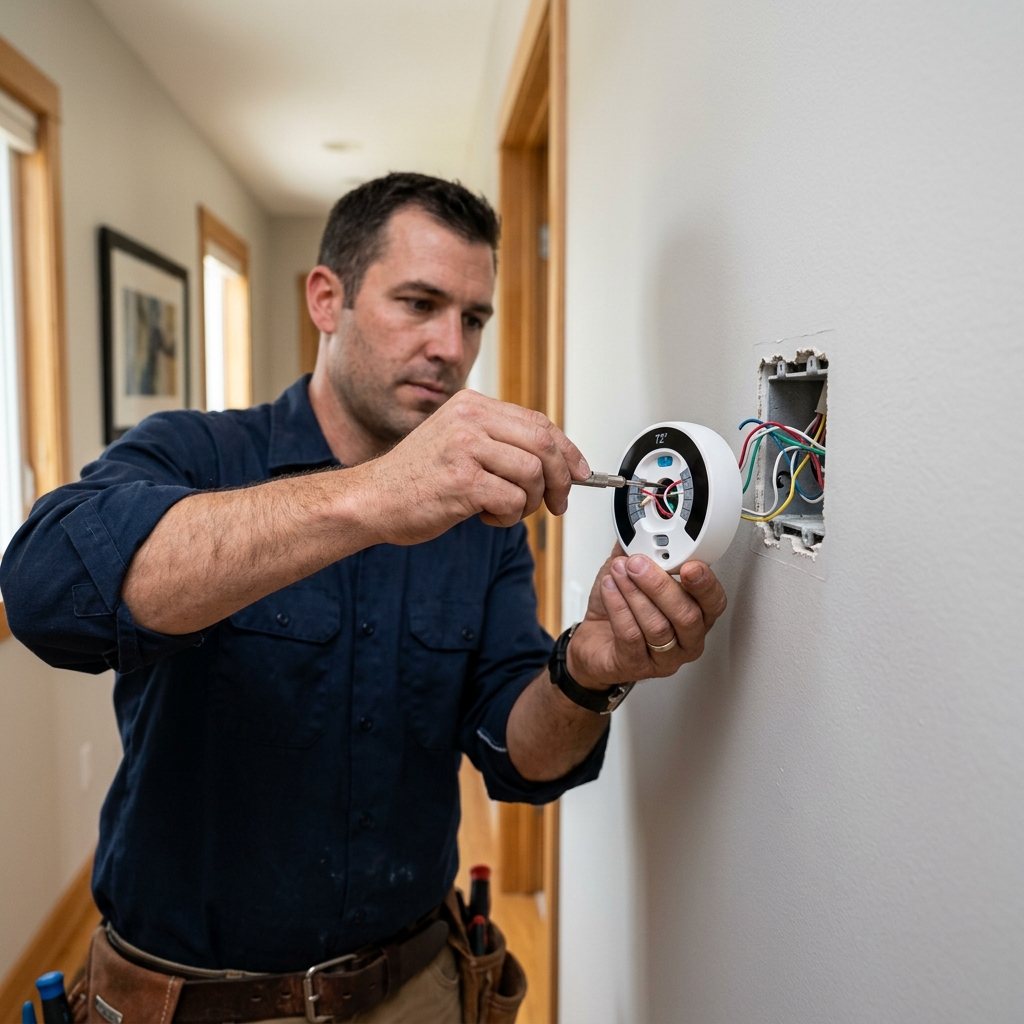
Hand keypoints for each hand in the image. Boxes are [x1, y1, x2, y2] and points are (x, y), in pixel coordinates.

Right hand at [361, 389, 589, 544]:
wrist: (372, 499)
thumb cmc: (415, 478)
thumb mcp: (457, 441)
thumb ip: (499, 442)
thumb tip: (554, 461)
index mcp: (471, 405)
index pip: (538, 421)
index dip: (566, 450)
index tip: (579, 472)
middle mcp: (469, 419)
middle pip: (544, 443)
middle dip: (561, 479)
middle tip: (558, 503)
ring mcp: (465, 448)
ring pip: (532, 473)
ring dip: (530, 502)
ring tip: (507, 509)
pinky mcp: (462, 481)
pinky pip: (513, 500)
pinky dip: (509, 516)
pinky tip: (487, 516)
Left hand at [565, 543, 726, 688]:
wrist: (593, 641)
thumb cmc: (619, 610)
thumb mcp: (633, 573)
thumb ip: (642, 549)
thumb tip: (639, 524)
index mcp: (697, 613)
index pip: (713, 601)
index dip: (705, 583)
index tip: (691, 565)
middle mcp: (687, 638)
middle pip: (687, 615)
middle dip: (660, 585)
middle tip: (639, 563)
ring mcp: (665, 657)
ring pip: (658, 626)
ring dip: (635, 593)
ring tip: (619, 572)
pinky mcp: (637, 666)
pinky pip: (631, 636)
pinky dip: (618, 607)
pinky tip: (610, 589)